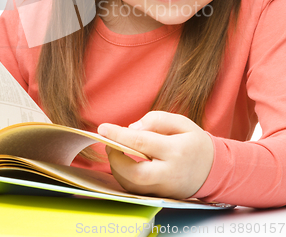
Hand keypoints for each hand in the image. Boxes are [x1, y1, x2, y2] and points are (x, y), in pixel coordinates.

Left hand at [97, 111, 213, 199]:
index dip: (118, 135)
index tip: (103, 128)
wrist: (214, 170)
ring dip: (117, 168)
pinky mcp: (160, 196)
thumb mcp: (181, 122)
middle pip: (133, 172)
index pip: (140, 142)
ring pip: (132, 185)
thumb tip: (132, 129)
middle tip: (109, 143)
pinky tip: (124, 163)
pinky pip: (136, 190)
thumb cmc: (194, 142)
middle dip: (115, 157)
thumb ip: (156, 120)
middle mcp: (169, 173)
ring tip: (115, 150)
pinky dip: (124, 177)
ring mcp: (164, 189)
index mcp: (175, 150)